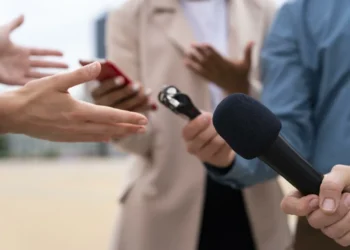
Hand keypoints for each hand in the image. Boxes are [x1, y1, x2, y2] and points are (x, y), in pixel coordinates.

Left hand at [0, 15, 67, 85]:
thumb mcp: (3, 32)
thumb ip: (14, 25)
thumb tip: (23, 15)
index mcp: (21, 51)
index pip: (40, 52)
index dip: (51, 52)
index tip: (63, 53)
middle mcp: (22, 62)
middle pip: (43, 64)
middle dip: (56, 65)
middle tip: (69, 66)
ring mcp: (19, 72)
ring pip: (40, 75)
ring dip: (52, 76)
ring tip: (65, 76)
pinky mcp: (14, 81)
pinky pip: (30, 83)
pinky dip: (41, 84)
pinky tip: (51, 85)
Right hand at [0, 62, 147, 141]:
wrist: (13, 115)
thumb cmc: (33, 96)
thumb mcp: (56, 81)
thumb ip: (79, 75)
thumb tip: (99, 65)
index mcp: (79, 111)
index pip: (111, 115)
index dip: (129, 117)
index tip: (144, 119)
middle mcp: (78, 126)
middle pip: (110, 128)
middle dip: (129, 128)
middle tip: (144, 128)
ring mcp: (72, 134)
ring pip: (101, 135)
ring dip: (118, 133)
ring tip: (131, 132)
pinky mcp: (66, 138)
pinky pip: (89, 139)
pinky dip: (102, 137)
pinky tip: (107, 137)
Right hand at [182, 112, 234, 166]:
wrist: (219, 141)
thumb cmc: (208, 126)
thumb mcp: (203, 118)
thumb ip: (203, 116)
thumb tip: (208, 116)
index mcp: (187, 136)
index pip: (188, 131)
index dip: (198, 123)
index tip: (208, 116)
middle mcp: (193, 148)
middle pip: (202, 137)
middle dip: (213, 127)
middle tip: (220, 121)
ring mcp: (204, 156)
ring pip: (216, 142)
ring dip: (222, 132)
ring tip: (225, 128)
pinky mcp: (217, 160)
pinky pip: (226, 148)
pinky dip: (229, 140)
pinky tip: (229, 136)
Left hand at [184, 42, 253, 93]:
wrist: (237, 91)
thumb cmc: (242, 76)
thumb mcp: (247, 64)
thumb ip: (248, 52)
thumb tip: (252, 41)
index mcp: (226, 64)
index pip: (216, 55)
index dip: (209, 50)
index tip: (203, 44)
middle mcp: (218, 69)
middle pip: (207, 59)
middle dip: (199, 52)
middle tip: (191, 45)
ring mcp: (213, 75)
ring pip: (202, 66)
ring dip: (194, 59)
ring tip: (187, 53)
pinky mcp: (210, 79)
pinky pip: (200, 73)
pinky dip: (193, 68)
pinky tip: (186, 63)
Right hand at [281, 165, 349, 246]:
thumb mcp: (341, 174)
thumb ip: (329, 185)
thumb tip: (325, 208)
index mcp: (307, 195)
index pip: (288, 205)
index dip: (298, 206)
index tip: (315, 200)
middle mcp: (314, 212)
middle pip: (313, 221)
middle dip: (334, 210)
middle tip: (348, 196)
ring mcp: (328, 225)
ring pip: (330, 232)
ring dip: (347, 218)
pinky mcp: (341, 235)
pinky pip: (343, 239)